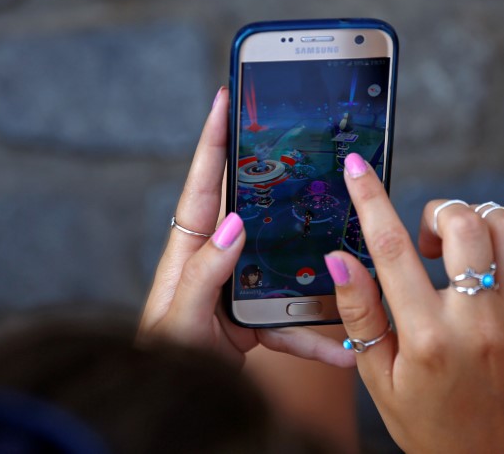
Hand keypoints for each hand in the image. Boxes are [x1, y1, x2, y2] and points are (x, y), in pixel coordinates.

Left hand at [139, 87, 354, 368]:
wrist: (171, 404)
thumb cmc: (163, 360)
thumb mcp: (181, 318)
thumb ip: (205, 274)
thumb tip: (234, 223)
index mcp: (190, 252)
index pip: (204, 184)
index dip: (214, 139)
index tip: (225, 98)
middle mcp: (215, 260)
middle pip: (249, 206)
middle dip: (272, 176)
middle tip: (299, 143)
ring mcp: (236, 287)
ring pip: (281, 261)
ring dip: (310, 262)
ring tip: (340, 245)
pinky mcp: (252, 318)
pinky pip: (290, 320)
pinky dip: (314, 335)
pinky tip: (340, 349)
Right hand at [325, 153, 503, 452]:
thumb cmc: (427, 422)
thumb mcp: (377, 376)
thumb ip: (358, 314)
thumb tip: (339, 258)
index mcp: (427, 338)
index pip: (391, 248)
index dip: (369, 198)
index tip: (357, 165)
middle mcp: (480, 322)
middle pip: (463, 223)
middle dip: (435, 213)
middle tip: (425, 241)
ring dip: (475, 221)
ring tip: (458, 251)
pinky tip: (489, 262)